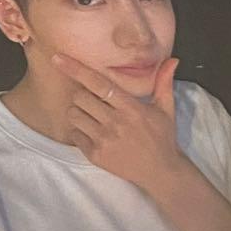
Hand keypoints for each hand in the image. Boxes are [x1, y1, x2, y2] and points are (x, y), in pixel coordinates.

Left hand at [53, 52, 183, 190]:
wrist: (161, 171)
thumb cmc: (162, 137)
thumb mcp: (166, 108)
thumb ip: (164, 82)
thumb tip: (172, 60)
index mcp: (131, 108)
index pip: (99, 84)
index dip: (76, 70)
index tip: (58, 59)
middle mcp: (116, 123)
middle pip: (80, 97)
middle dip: (81, 95)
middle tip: (92, 100)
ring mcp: (104, 140)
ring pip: (73, 115)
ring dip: (77, 111)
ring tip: (91, 116)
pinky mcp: (95, 155)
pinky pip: (74, 134)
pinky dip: (78, 130)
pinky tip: (92, 132)